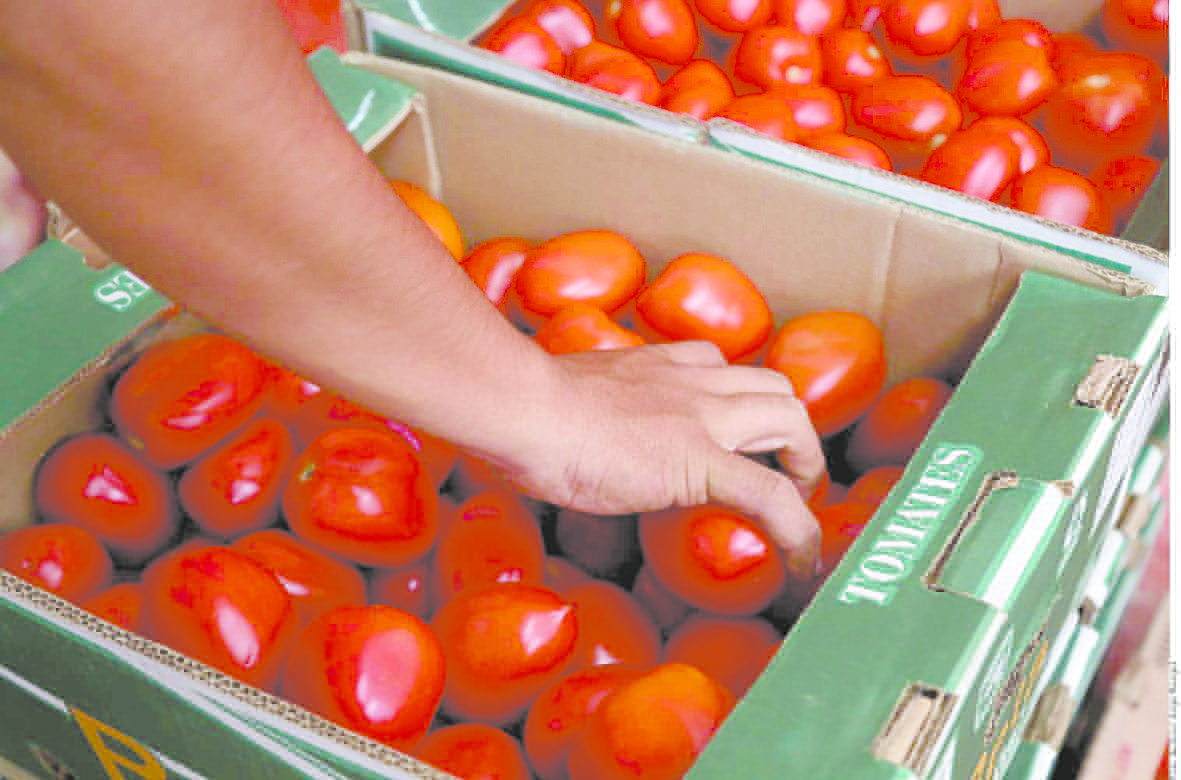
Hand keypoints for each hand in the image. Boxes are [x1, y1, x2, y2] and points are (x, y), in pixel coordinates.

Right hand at [485, 341, 823, 580]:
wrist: (525, 410)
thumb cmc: (526, 410)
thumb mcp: (575, 399)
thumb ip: (596, 413)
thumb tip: (577, 444)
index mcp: (663, 365)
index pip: (725, 368)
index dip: (746, 402)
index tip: (742, 436)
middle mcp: (695, 379)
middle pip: (776, 387)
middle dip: (793, 431)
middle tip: (785, 475)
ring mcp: (704, 416)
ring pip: (792, 420)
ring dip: (806, 463)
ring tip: (798, 508)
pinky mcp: (702, 461)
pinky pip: (770, 494)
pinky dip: (798, 528)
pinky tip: (802, 560)